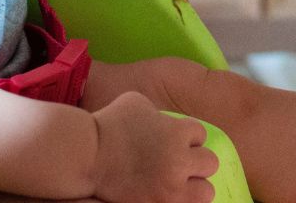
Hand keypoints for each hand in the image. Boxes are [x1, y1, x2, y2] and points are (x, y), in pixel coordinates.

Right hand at [91, 91, 217, 202]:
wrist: (86, 155)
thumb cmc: (109, 123)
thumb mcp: (138, 102)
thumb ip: (161, 112)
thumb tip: (168, 122)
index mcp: (178, 133)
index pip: (201, 135)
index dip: (187, 136)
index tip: (172, 139)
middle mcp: (179, 162)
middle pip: (210, 163)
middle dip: (195, 161)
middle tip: (178, 162)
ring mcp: (170, 189)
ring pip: (205, 192)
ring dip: (194, 186)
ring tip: (178, 183)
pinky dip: (179, 200)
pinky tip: (166, 194)